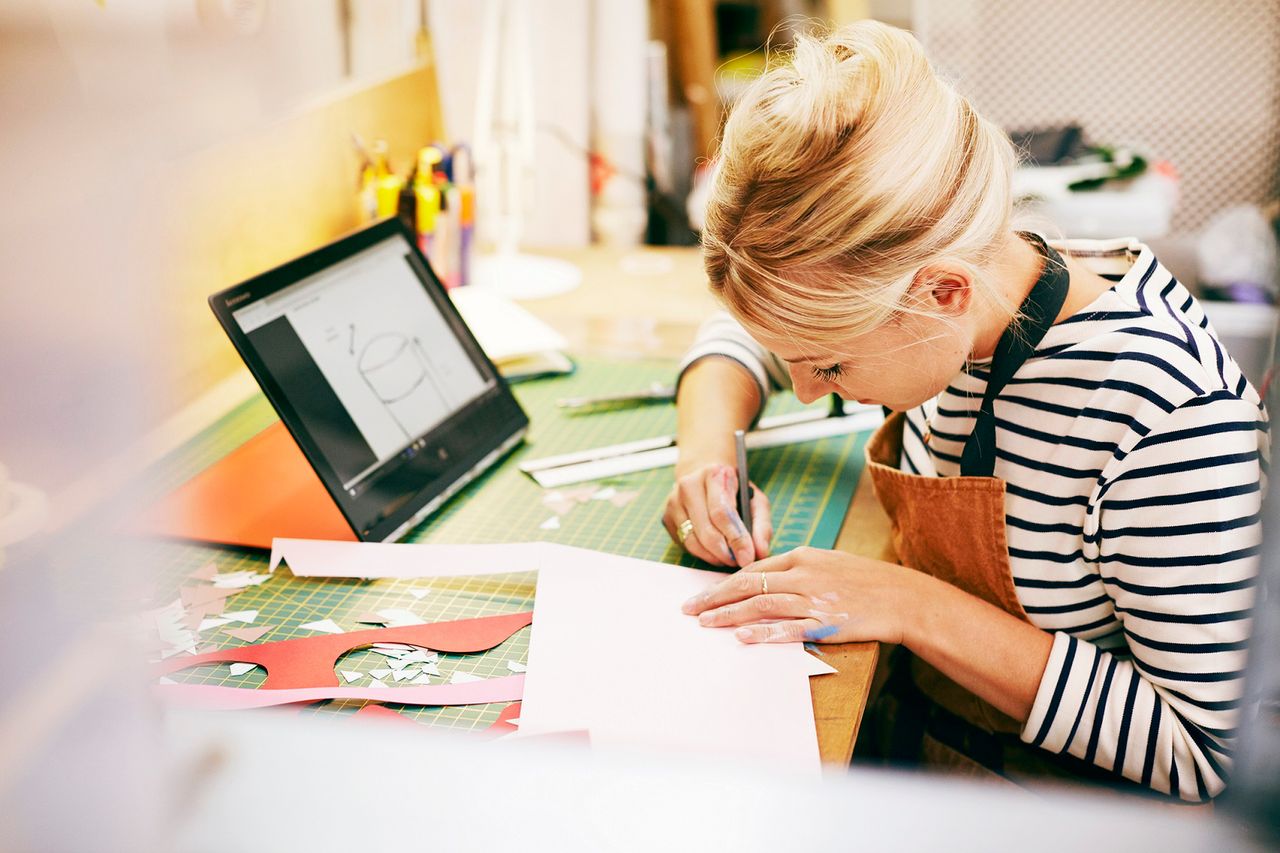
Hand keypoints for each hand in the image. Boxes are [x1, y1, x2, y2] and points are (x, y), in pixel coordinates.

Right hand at [662, 463, 771, 566]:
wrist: (703, 476)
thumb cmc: (734, 491)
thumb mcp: (755, 501)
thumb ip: (762, 526)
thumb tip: (761, 552)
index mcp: (713, 474)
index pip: (722, 512)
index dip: (736, 539)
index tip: (748, 558)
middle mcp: (689, 485)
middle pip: (706, 530)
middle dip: (725, 553)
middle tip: (739, 563)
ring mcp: (674, 502)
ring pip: (693, 541)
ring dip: (714, 557)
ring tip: (730, 559)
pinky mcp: (667, 518)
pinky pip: (685, 544)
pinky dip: (703, 554)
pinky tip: (715, 553)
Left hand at [679, 546, 922, 643]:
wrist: (902, 598)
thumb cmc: (866, 582)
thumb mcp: (830, 563)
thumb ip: (798, 569)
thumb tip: (767, 581)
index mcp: (803, 557)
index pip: (753, 570)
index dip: (725, 583)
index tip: (705, 594)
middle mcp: (803, 575)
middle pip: (748, 586)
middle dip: (715, 598)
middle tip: (690, 609)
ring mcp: (813, 600)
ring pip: (760, 606)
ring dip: (729, 615)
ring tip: (706, 623)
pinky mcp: (824, 623)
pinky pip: (787, 628)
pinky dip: (762, 632)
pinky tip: (742, 636)